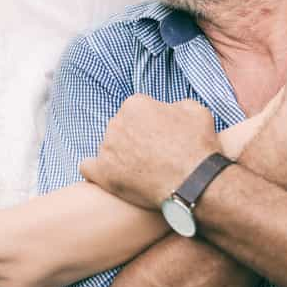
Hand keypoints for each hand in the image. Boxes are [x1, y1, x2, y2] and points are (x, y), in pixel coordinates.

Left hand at [81, 96, 220, 209]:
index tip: (161, 138)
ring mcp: (107, 148)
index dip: (151, 124)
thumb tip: (168, 110)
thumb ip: (175, 105)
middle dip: (134, 139)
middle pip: (121, 128)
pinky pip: (88, 167)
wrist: (195, 183)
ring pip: (109, 148)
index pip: (137, 111)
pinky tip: (109, 177)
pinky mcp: (103, 174)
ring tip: (141, 172)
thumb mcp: (196, 110)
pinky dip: (97, 171)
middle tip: (154, 156)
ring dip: (120, 156)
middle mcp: (116, 122)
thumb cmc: (198, 146)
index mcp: (135, 104)